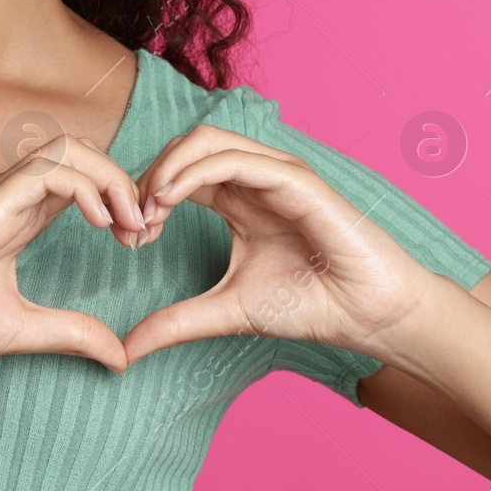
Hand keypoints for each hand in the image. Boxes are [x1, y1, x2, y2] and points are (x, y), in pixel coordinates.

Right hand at [0, 134, 150, 377]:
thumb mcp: (23, 331)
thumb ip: (71, 335)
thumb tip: (120, 357)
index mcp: (18, 219)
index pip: (80, 181)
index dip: (120, 200)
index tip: (140, 242)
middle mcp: (9, 198)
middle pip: (81, 152)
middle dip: (124, 181)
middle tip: (145, 228)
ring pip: (69, 149)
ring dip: (112, 179)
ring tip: (130, 224)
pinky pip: (47, 169)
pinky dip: (86, 186)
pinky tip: (104, 223)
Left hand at [122, 124, 440, 363]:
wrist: (367, 314)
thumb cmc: (311, 305)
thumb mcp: (225, 312)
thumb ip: (175, 322)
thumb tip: (123, 350)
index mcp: (237, 201)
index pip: (177, 174)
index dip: (143, 196)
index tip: (127, 241)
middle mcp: (254, 180)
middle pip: (185, 147)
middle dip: (147, 176)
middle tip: (130, 223)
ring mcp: (276, 174)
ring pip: (207, 140)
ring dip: (166, 168)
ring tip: (147, 209)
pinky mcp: (296, 180)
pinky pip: (236, 160)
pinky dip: (195, 172)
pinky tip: (170, 200)